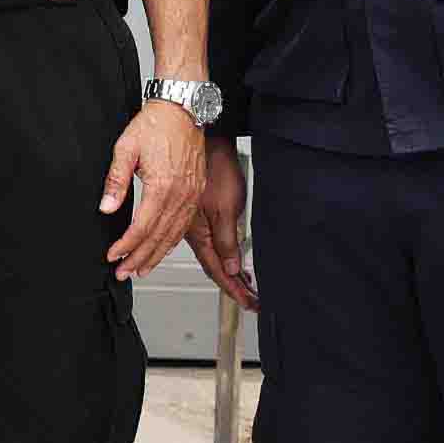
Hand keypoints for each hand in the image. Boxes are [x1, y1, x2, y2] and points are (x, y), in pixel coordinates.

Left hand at [100, 98, 203, 279]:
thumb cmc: (155, 124)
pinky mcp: (196, 191)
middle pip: (159, 237)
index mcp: (163, 186)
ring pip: (174, 235)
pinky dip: (172, 241)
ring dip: (157, 254)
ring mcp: (192, 195)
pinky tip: (162, 248)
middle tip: (124, 272)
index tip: (114, 256)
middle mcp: (181, 194)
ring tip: (141, 268)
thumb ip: (115, 181)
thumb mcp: (125, 149)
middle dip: (140, 258)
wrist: (182, 109)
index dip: (127, 245)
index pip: (142, 227)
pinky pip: (185, 225)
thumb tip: (107, 208)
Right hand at [197, 139, 255, 308]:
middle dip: (232, 286)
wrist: (203, 140)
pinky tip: (227, 258)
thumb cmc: (213, 167)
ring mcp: (195, 223)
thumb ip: (227, 239)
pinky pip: (209, 243)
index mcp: (199, 234)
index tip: (248, 302)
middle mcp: (194, 232)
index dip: (234, 289)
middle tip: (249, 301)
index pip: (218, 270)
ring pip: (211, 256)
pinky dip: (221, 256)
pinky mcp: (198, 213)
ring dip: (227, 272)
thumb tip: (231, 265)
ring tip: (242, 286)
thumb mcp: (226, 208)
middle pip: (213, 266)